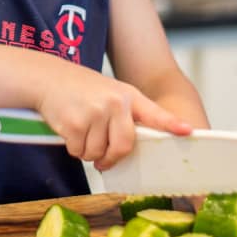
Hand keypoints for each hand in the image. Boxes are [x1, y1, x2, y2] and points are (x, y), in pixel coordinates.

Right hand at [37, 68, 192, 171]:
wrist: (48, 78)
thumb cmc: (80, 90)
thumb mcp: (109, 94)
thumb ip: (124, 116)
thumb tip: (133, 150)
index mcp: (127, 96)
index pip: (154, 113)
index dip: (171, 124)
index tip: (188, 132)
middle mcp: (115, 102)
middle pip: (124, 146)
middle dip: (111, 158)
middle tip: (101, 158)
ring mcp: (95, 112)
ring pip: (98, 153)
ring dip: (87, 151)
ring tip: (81, 130)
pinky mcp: (75, 123)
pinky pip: (79, 152)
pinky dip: (73, 148)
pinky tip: (69, 130)